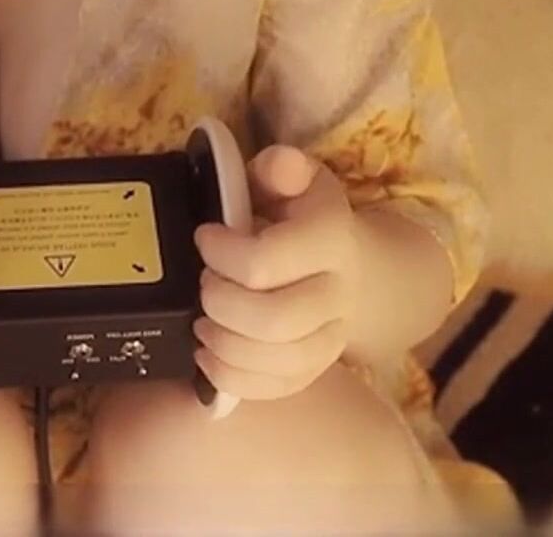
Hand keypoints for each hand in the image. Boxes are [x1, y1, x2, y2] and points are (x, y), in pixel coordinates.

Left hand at [191, 144, 357, 401]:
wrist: (352, 265)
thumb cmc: (303, 216)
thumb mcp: (294, 179)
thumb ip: (281, 168)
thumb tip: (278, 164)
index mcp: (331, 239)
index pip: (268, 261)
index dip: (223, 254)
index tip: (203, 238)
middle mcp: (338, 293)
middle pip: (274, 320)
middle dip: (221, 304)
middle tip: (202, 285)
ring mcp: (331, 337)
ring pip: (277, 361)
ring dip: (224, 345)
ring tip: (200, 322)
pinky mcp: (317, 369)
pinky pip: (278, 388)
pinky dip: (234, 379)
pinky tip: (209, 357)